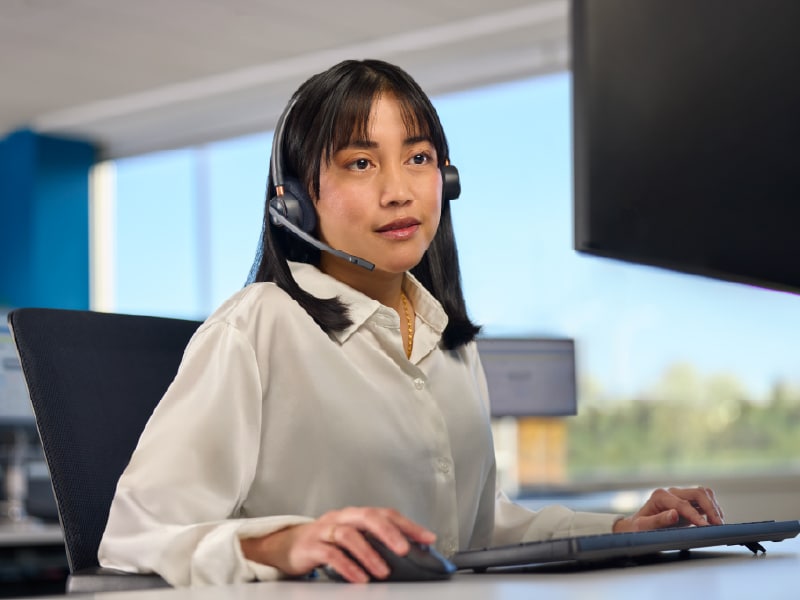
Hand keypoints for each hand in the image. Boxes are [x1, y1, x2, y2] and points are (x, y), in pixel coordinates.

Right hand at [240, 506, 435, 582]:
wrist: (286, 546)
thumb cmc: (325, 542)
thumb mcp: (351, 539)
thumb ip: (374, 543)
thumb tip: (409, 554)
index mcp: (355, 514)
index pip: (386, 514)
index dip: (408, 525)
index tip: (428, 538)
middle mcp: (341, 517)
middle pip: (367, 516)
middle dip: (390, 532)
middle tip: (406, 550)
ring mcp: (324, 529)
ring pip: (349, 534)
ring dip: (369, 553)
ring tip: (383, 571)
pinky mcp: (310, 546)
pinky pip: (331, 554)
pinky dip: (347, 566)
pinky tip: (360, 578)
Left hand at [613, 486, 723, 532]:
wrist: (636, 526)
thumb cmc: (638, 528)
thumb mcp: (643, 527)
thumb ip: (658, 520)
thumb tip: (674, 514)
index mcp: (660, 496)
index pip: (684, 505)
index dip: (696, 516)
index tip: (707, 527)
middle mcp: (671, 492)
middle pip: (698, 493)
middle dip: (711, 509)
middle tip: (718, 525)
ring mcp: (679, 496)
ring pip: (703, 494)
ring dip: (714, 507)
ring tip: (719, 523)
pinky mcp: (686, 502)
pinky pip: (704, 500)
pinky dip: (712, 508)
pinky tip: (714, 520)